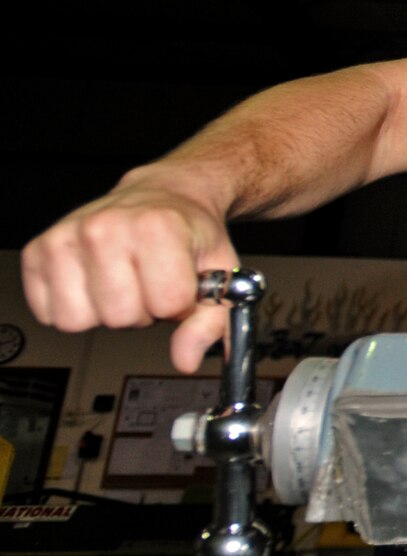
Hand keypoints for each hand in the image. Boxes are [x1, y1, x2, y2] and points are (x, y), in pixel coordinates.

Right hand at [22, 176, 236, 373]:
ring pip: (78, 321)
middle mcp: (105, 227)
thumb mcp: (219, 270)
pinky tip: (94, 283)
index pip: (166, 304)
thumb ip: (212, 321)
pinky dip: (74, 308)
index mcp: (156, 227)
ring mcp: (65, 238)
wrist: (163, 196)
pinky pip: (49, 314)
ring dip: (105, 312)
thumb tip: (186, 359)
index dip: (178, 304)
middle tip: (149, 283)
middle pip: (119, 318)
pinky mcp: (37, 252)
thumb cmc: (187, 231)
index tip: (180, 283)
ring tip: (123, 283)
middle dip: (142, 310)